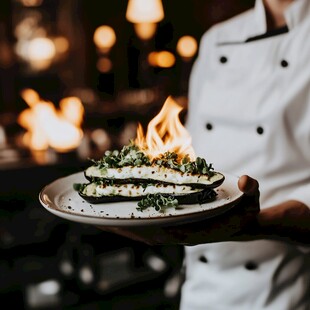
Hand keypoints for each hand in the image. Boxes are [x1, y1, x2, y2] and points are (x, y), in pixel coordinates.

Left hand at [97, 175, 259, 245]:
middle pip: (144, 232)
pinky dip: (129, 218)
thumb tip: (247, 181)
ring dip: (119, 224)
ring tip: (93, 214)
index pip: (163, 230)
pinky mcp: (171, 223)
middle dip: (118, 226)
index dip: (138, 226)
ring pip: (141, 229)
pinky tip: (114, 209)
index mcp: (195, 229)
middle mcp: (180, 231)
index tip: (114, 221)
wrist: (241, 220)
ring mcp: (174, 228)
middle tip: (89, 216)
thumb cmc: (243, 209)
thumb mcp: (251, 197)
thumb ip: (250, 190)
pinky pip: (145, 222)